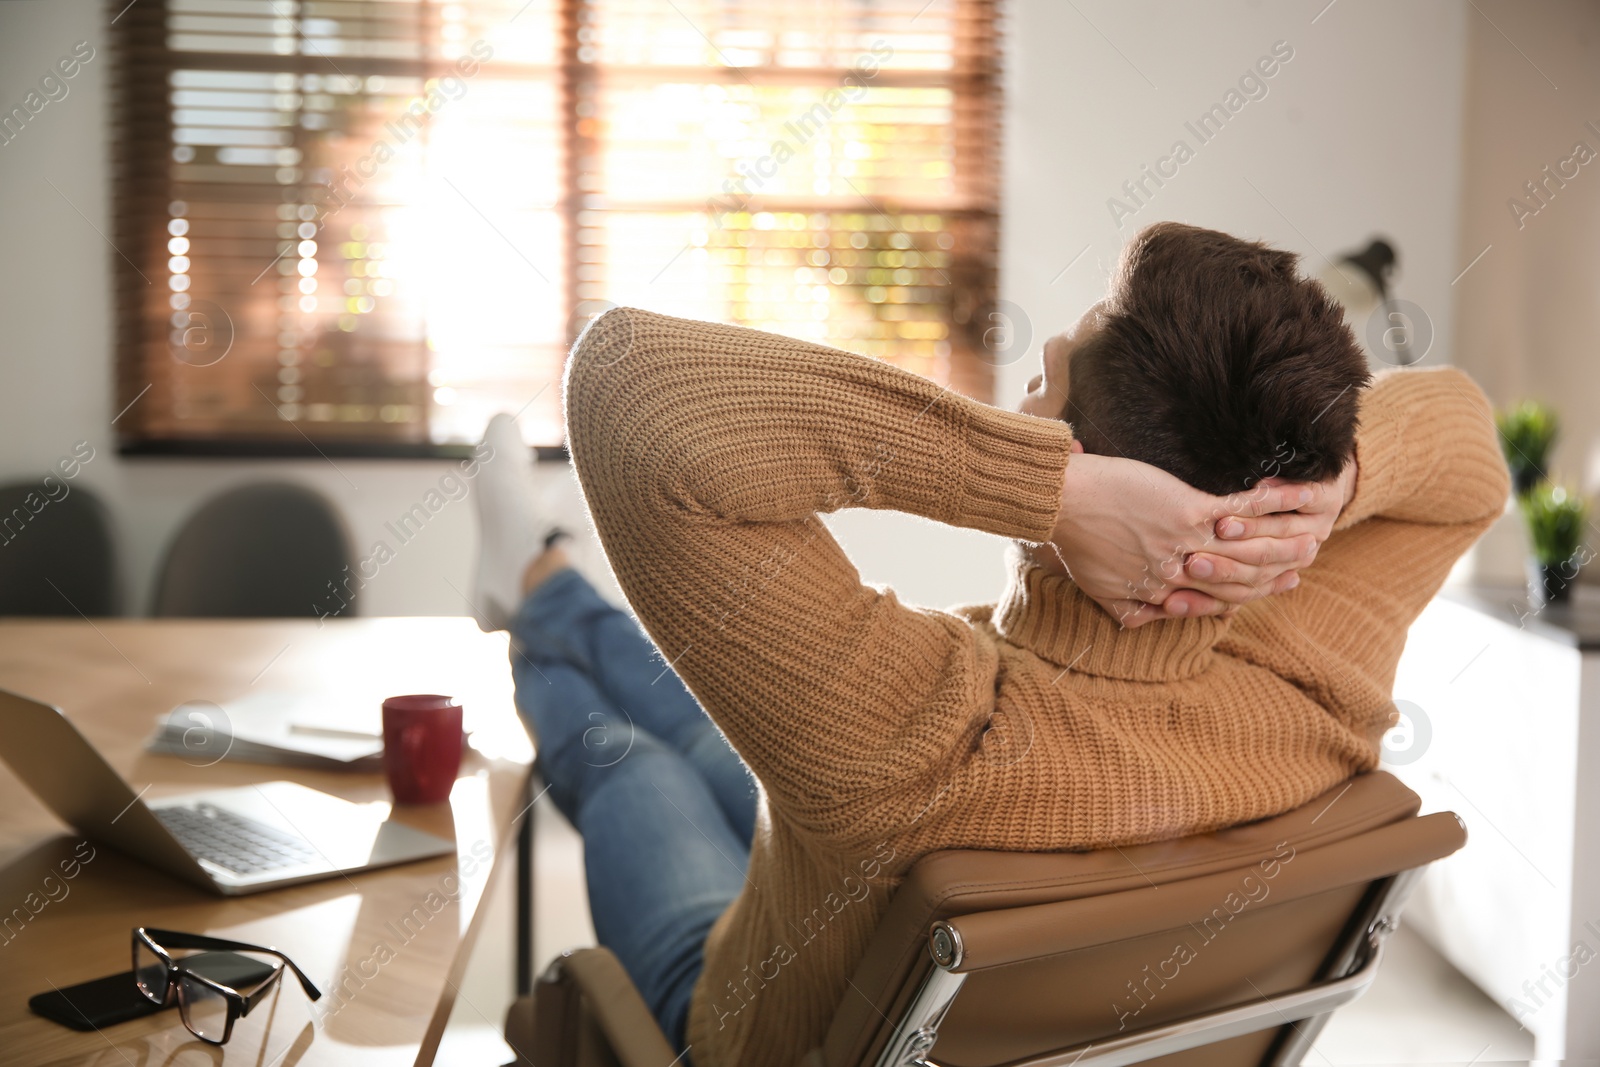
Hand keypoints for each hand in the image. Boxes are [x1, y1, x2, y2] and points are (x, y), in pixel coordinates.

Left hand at [1046, 444, 1326, 626]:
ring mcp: (1187, 542)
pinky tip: (1295, 497)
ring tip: (1314, 533)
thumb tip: (1145, 622)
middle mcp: (1181, 573)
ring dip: (1286, 542)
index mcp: (1162, 593)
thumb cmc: (1075, 539)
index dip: (1252, 595)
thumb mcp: (1100, 589)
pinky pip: (1241, 512)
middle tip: (1306, 563)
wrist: (1062, 504)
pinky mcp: (1189, 511)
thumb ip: (1129, 609)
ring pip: (1250, 551)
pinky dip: (1272, 505)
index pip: (1219, 600)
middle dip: (1279, 572)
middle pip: (1243, 580)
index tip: (1275, 587)